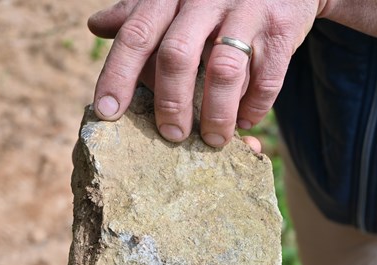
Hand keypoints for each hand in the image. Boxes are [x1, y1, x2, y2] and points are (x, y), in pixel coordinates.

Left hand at [88, 0, 326, 148]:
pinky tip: (245, 121)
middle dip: (171, 102)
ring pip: (224, 70)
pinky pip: (266, 78)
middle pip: (177, 55)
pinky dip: (254, 107)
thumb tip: (96, 26)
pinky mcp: (280, 30)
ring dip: (217, 114)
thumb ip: (139, 13)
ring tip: (213, 140)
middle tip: (172, 135)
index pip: (136, 35)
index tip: (108, 113)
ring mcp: (245, 12)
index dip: (118, 75)